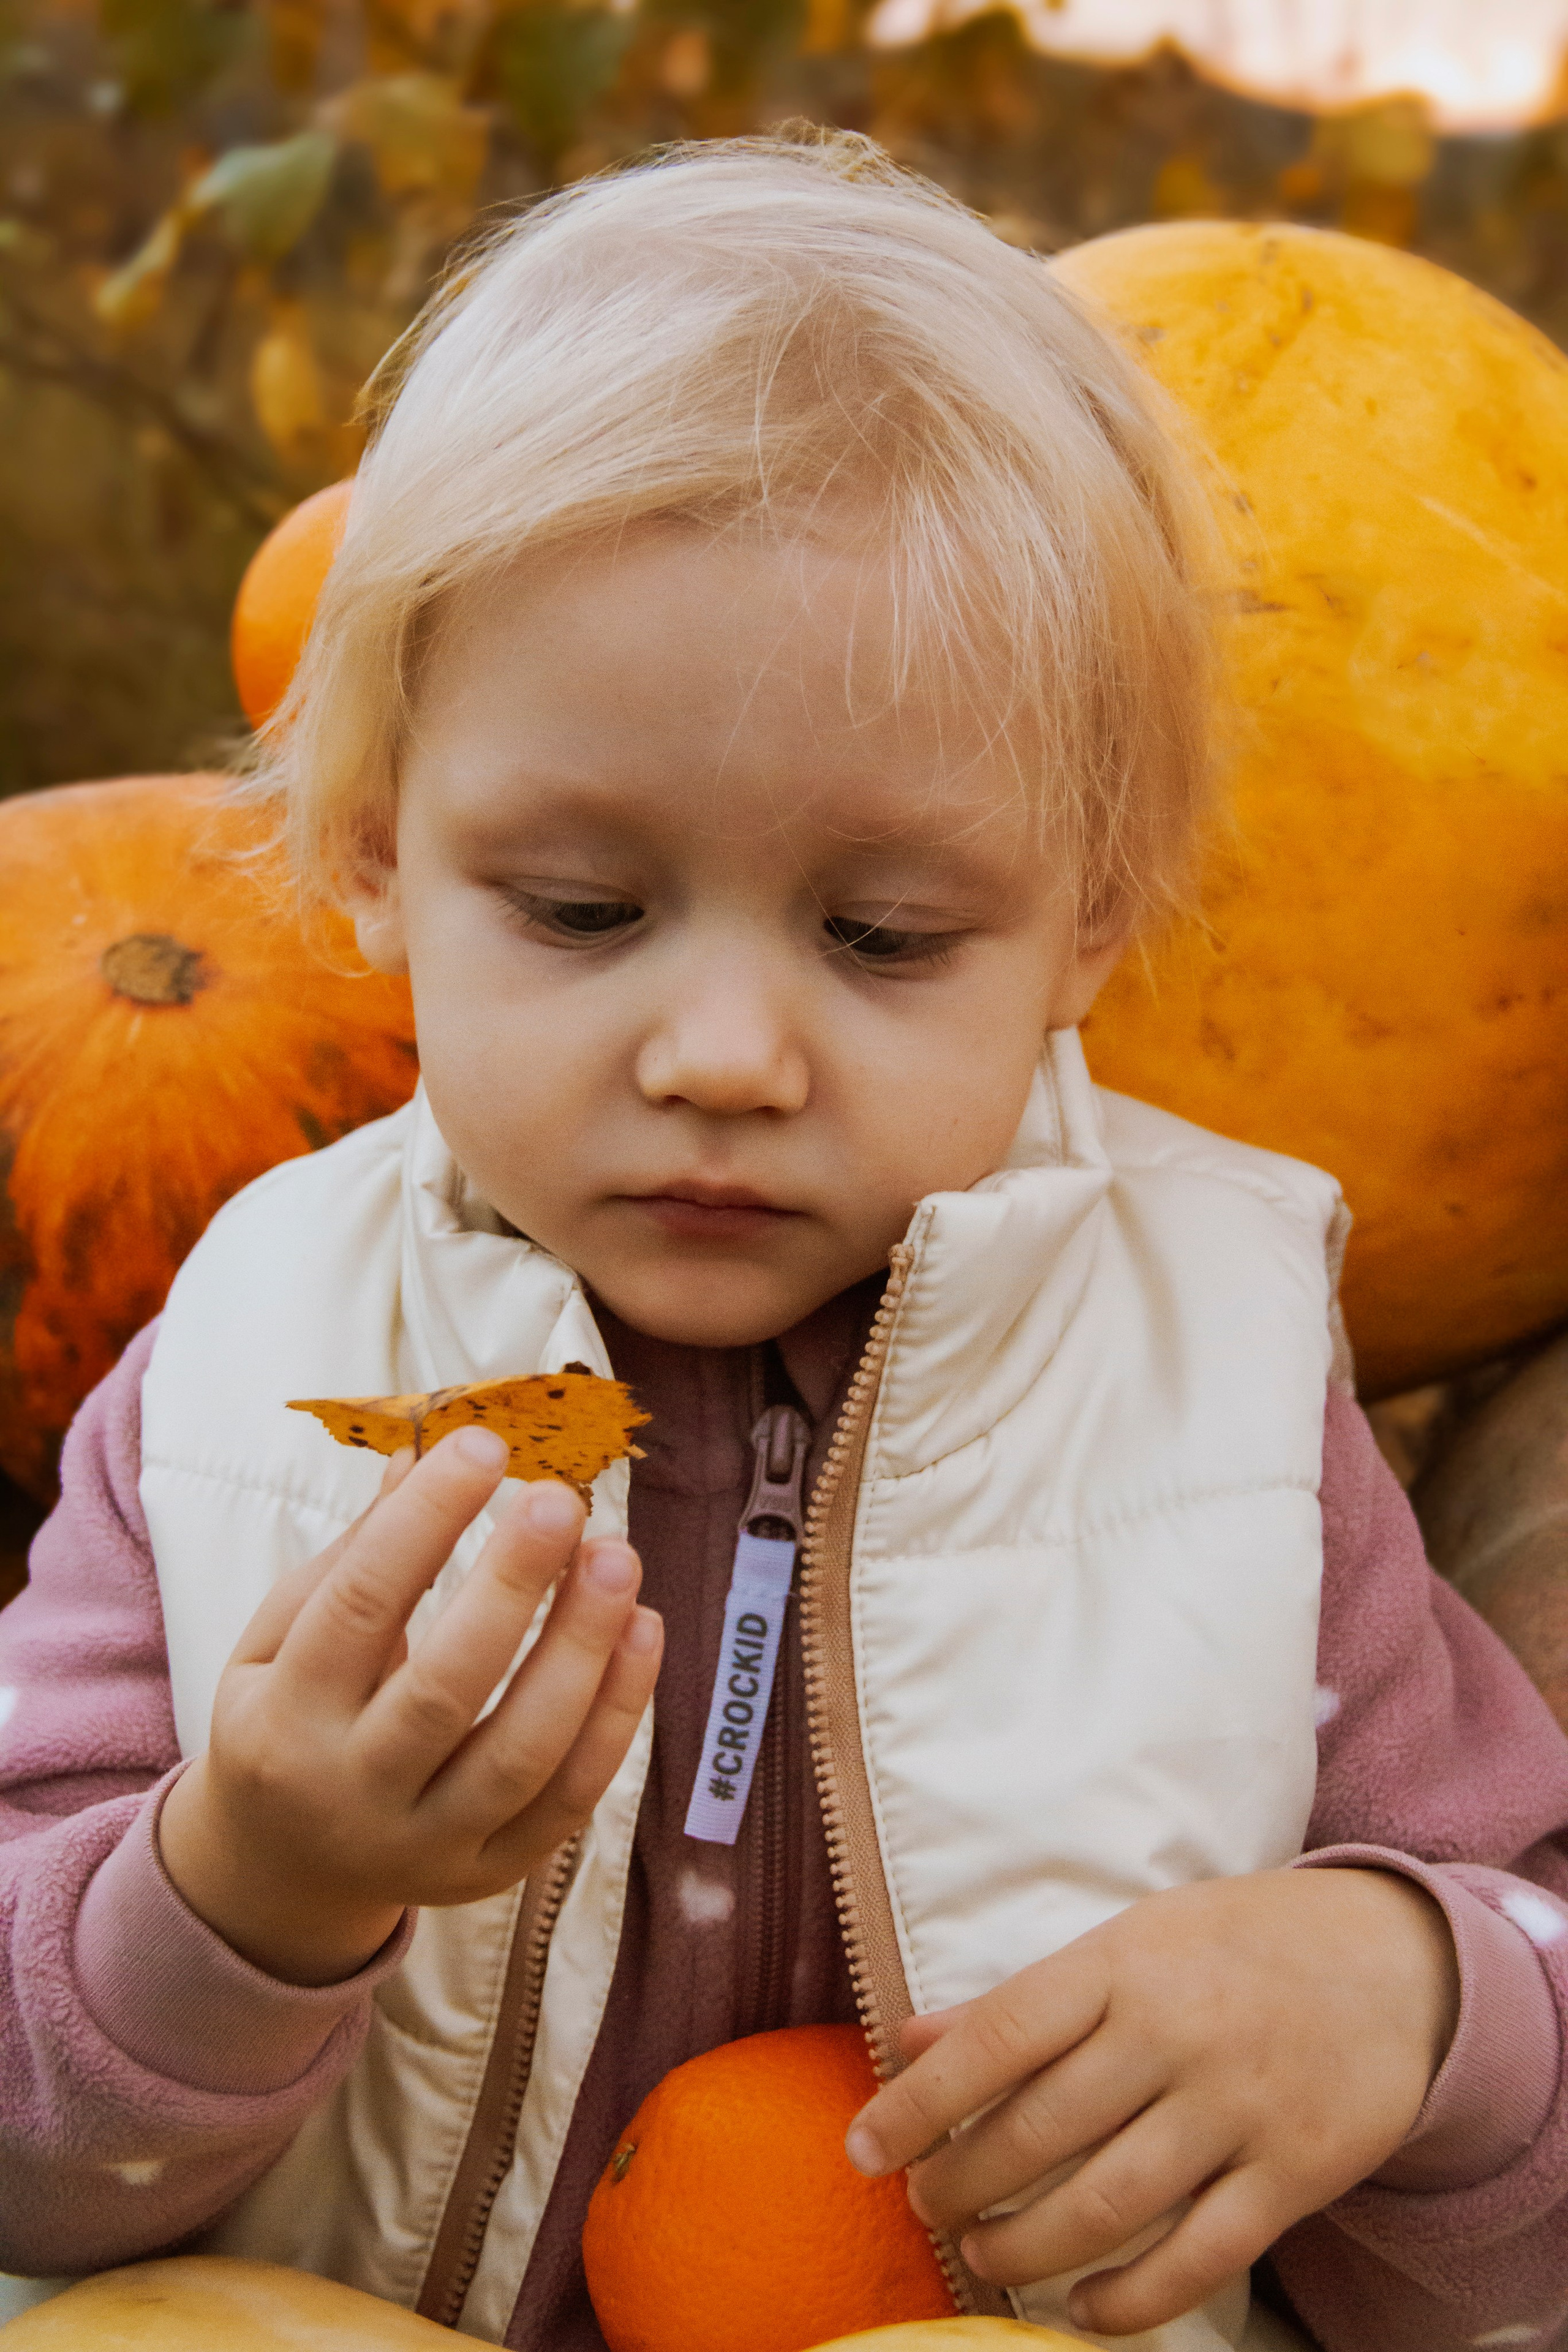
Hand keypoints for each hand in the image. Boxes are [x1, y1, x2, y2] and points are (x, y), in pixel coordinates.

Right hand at [158, 1426, 660, 1985]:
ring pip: (523, 1756)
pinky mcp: (493, 1872)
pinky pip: (570, 1798)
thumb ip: (352, 1556)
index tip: (482, 1446)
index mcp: (284, 1720)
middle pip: (445, 1690)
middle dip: (512, 1586)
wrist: (279, 1872)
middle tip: (561, 1500)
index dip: (423, 1522)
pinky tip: (642, 1630)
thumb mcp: (276, 1642)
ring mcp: (428, 1845)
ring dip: (583, 1651)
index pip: (358, 1607)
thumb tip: (424, 1455)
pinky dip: (617, 1716)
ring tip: (617, 1560)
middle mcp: (353, 1793)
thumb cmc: (284, 1722)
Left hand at [844, 1867, 1459, 2337]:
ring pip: (1107, 2205)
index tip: (861, 2148)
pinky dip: (1128, 2301)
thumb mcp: (1127, 1941)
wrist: (1393, 1960)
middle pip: (1039, 2133)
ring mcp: (1237, 2105)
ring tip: (985, 2252)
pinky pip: (1197, 2258)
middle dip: (960, 2184)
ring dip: (1026, 2246)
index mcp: (1121, 1963)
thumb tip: (908, 2040)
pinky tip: (1081, 2307)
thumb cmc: (1231, 1947)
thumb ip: (1020, 1999)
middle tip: (926, 2206)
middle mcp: (1173, 2032)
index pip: (996, 2037)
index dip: (917, 2101)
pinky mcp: (1295, 2173)